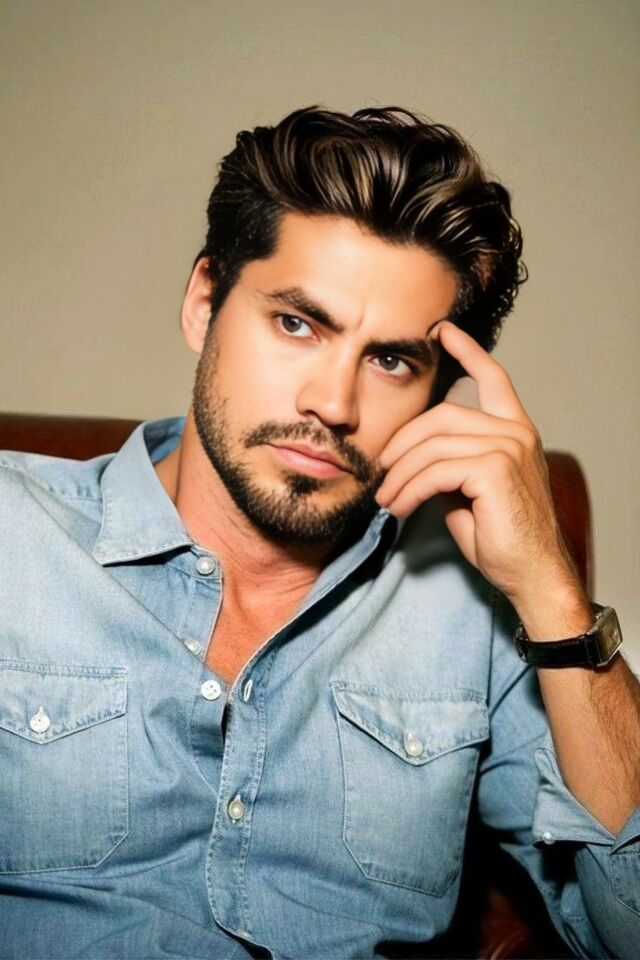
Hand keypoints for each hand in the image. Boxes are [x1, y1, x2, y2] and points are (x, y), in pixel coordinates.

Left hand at [374, 321, 579, 607]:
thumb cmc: (499, 536)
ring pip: (433, 445)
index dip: (467, 351)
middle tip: (379, 472)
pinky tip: (399, 506)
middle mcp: (515, 432)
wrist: (530, 572)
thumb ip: (449, 462)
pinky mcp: (495, 470)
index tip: (442, 331)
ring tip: (385, 498)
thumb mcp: (468, 490)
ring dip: (399, 473)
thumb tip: (410, 458)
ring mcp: (508, 448)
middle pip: (442, 415)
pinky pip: (436, 470)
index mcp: (514, 429)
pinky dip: (409, 489)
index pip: (493, 378)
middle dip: (402, 442)